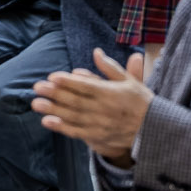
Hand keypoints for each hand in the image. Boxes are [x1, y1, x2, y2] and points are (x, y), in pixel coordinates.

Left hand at [31, 49, 150, 163]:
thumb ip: (110, 68)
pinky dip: (61, 127)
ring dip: (53, 110)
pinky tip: (47, 121)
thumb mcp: (130, 81)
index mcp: (111, 93)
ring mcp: (100, 125)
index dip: (68, 82)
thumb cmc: (141, 102)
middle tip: (37, 88)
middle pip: (75, 101)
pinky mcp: (98, 137)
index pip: (86, 86)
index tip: (52, 77)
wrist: (153, 131)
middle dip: (55, 94)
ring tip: (36, 103)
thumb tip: (96, 52)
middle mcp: (103, 109)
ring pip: (72, 116)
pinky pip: (77, 132)